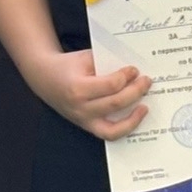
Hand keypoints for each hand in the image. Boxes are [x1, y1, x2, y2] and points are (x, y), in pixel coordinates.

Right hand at [35, 48, 149, 140]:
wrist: (45, 79)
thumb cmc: (68, 66)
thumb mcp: (85, 58)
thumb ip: (107, 64)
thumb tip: (133, 71)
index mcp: (78, 88)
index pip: (111, 85)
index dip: (127, 76)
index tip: (134, 69)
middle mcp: (81, 108)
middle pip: (116, 103)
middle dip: (136, 91)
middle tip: (146, 81)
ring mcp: (84, 121)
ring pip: (114, 128)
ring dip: (134, 118)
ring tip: (145, 107)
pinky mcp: (87, 127)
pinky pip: (109, 134)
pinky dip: (125, 128)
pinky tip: (135, 116)